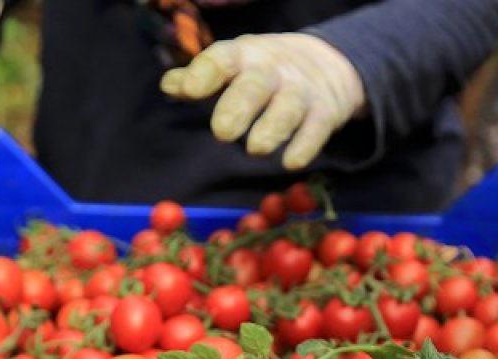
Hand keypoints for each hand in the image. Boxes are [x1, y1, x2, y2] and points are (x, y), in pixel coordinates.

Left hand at [161, 33, 365, 170]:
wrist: (329, 62)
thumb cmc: (264, 72)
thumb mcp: (234, 66)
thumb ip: (201, 79)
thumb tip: (168, 86)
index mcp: (244, 57)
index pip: (223, 59)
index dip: (206, 73)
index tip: (189, 90)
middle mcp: (273, 71)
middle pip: (256, 85)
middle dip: (239, 106)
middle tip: (221, 133)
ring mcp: (301, 91)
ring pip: (288, 107)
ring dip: (272, 128)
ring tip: (255, 149)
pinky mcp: (325, 113)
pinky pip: (316, 129)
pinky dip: (305, 146)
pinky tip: (291, 163)